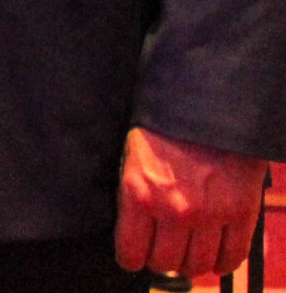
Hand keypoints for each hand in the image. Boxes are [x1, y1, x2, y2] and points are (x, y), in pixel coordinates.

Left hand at [116, 126, 267, 279]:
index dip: (132, 257)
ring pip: (199, 265)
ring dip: (192, 263)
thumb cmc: (164, 129)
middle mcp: (174, 209)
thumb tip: (133, 233)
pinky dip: (223, 264)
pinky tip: (215, 257)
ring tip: (188, 251)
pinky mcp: (241, 213)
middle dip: (162, 260)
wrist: (208, 106)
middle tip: (164, 250)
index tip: (135, 256)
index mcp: (139, 193)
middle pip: (166, 263)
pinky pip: (233, 257)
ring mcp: (210, 214)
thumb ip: (134, 197)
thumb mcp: (133, 158)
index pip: (131, 252)